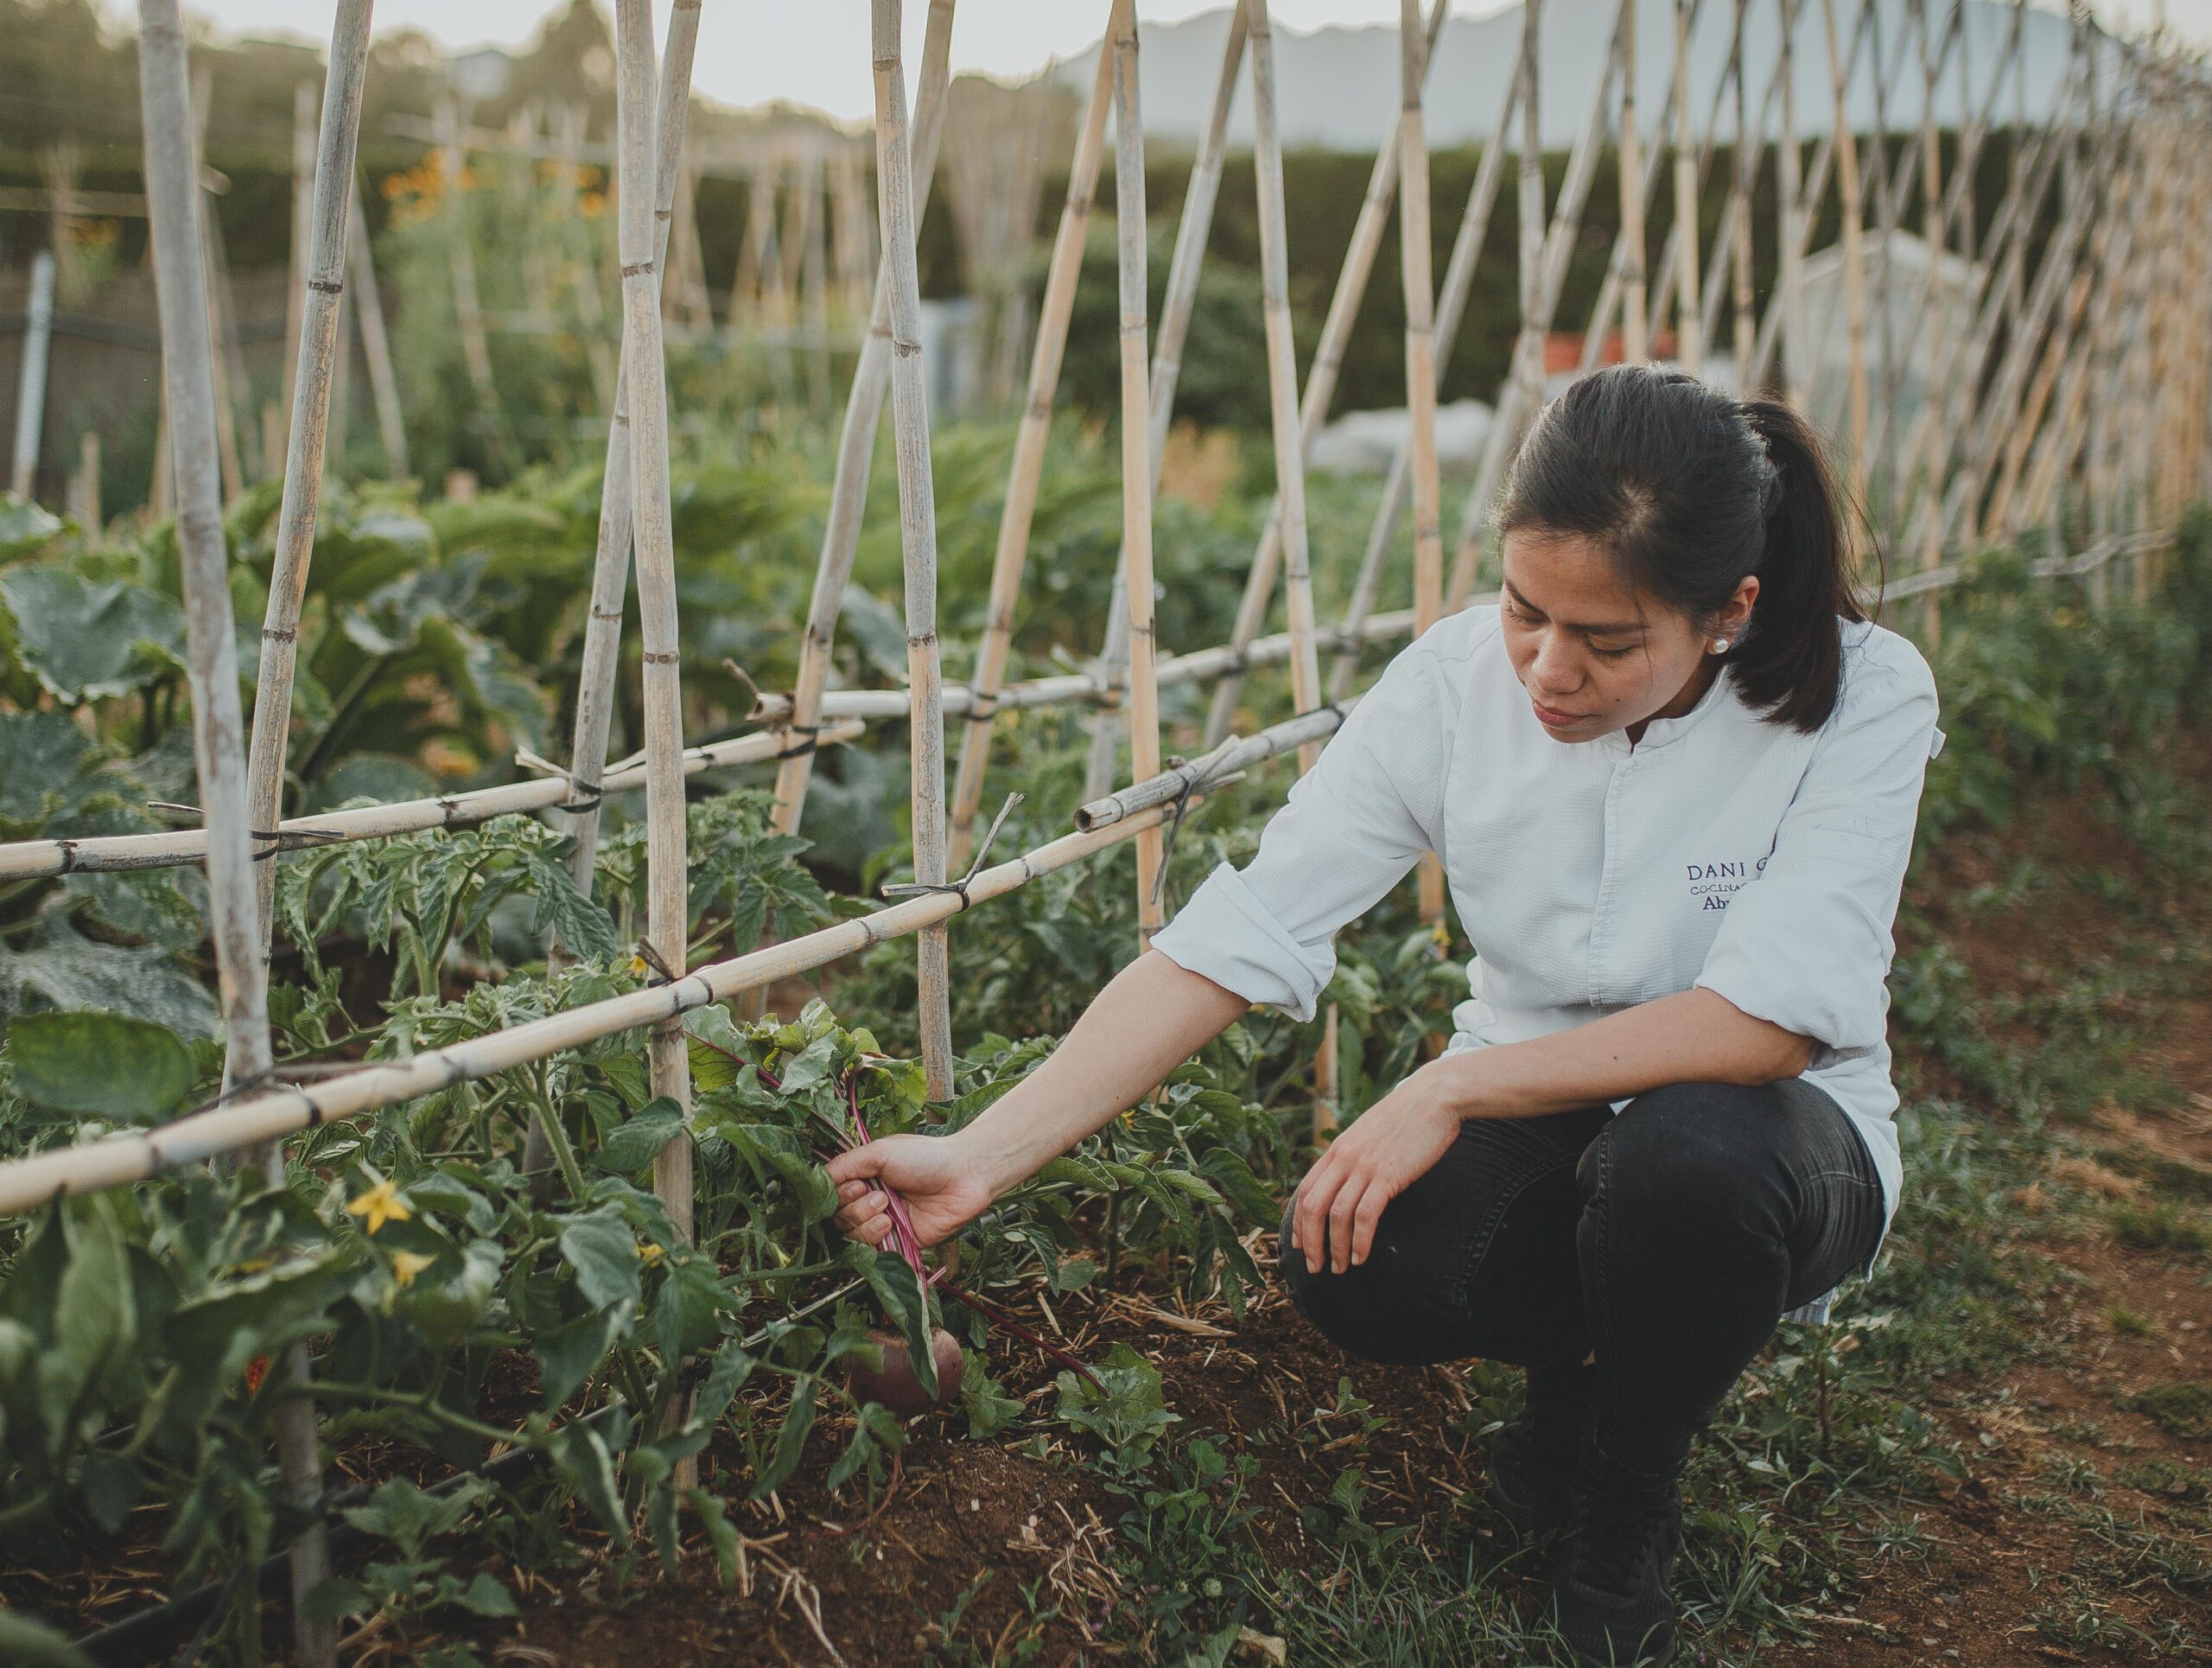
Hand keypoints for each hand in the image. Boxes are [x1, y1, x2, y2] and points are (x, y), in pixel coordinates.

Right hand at [826, 1133, 996, 1252]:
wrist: (963, 1176)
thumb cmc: (925, 1157)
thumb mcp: (879, 1152)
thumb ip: (846, 1165)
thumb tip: (816, 1180)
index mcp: (863, 1177)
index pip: (831, 1194)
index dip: (835, 1194)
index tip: (854, 1185)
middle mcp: (869, 1201)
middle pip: (837, 1217)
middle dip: (853, 1207)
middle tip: (877, 1194)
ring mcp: (882, 1223)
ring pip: (851, 1234)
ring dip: (864, 1220)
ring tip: (886, 1205)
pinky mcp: (896, 1244)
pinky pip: (870, 1250)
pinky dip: (874, 1236)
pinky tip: (889, 1223)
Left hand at [1290, 1063, 1464, 1274]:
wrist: (1434, 1097)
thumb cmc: (1407, 1117)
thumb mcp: (1370, 1133)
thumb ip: (1355, 1155)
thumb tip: (1349, 1180)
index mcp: (1337, 1149)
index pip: (1306, 1190)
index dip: (1299, 1222)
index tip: (1299, 1245)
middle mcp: (1344, 1158)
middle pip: (1313, 1207)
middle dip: (1310, 1242)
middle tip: (1314, 1267)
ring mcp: (1364, 1166)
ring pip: (1336, 1215)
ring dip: (1335, 1248)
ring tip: (1340, 1269)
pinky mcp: (1387, 1175)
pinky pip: (1364, 1216)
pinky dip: (1359, 1241)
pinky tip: (1360, 1257)